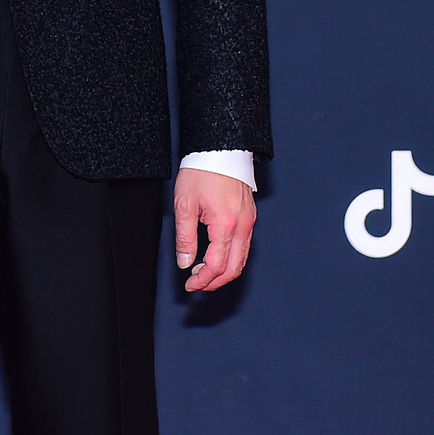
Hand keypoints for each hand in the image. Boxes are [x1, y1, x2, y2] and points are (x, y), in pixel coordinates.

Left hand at [173, 167, 255, 292]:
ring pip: (242, 259)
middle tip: (197, 284)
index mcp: (225, 224)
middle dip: (215, 282)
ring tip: (203, 272)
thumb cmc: (202, 171)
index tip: (190, 285)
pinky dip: (231, 258)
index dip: (202, 281)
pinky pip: (244, 246)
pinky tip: (216, 256)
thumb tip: (185, 262)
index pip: (217, 266)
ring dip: (224, 271)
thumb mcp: (184, 204)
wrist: (219, 149)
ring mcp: (249, 221)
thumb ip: (184, 237)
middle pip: (234, 268)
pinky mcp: (249, 216)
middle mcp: (243, 226)